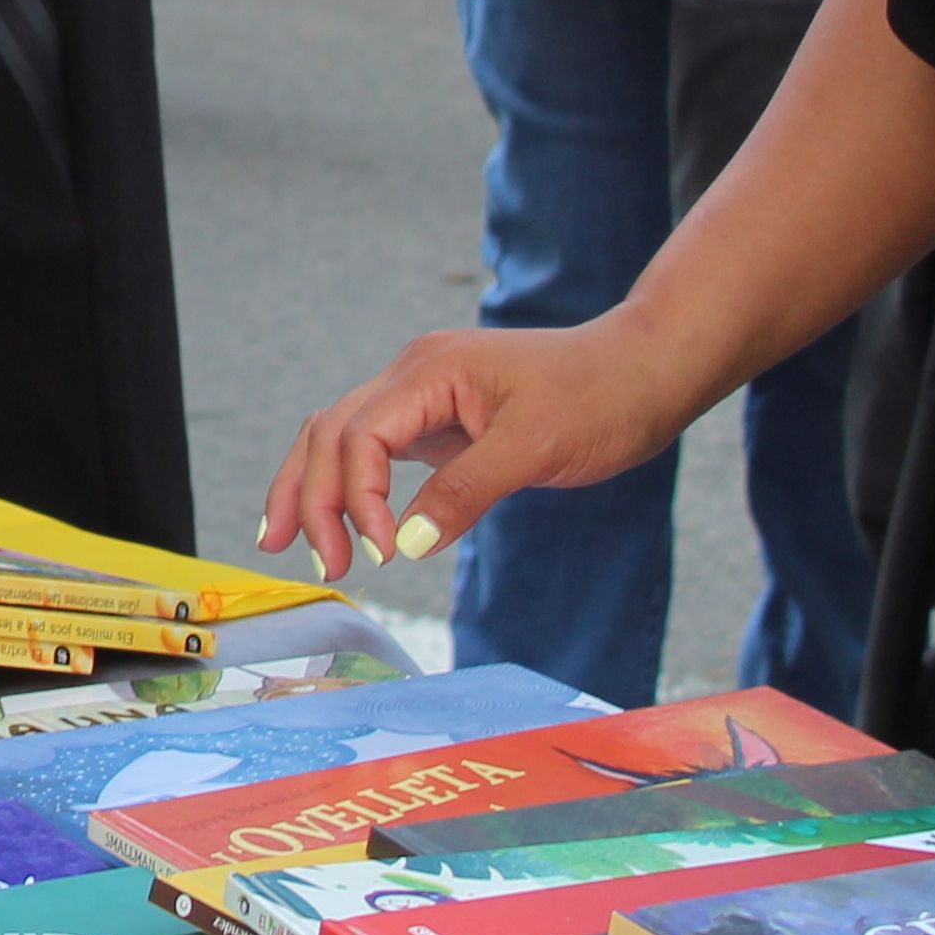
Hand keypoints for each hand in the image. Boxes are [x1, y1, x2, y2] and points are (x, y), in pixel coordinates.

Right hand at [256, 313, 701, 582]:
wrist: (645, 369)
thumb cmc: (600, 398)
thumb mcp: (536, 448)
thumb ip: (465, 492)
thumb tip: (402, 543)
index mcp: (429, 371)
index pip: (359, 436)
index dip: (357, 498)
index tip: (382, 555)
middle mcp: (413, 376)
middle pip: (330, 433)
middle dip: (311, 499)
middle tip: (322, 565)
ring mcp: (423, 394)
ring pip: (340, 437)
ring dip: (314, 489)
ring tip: (289, 543)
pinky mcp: (441, 418)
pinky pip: (374, 447)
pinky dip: (350, 483)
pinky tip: (342, 519)